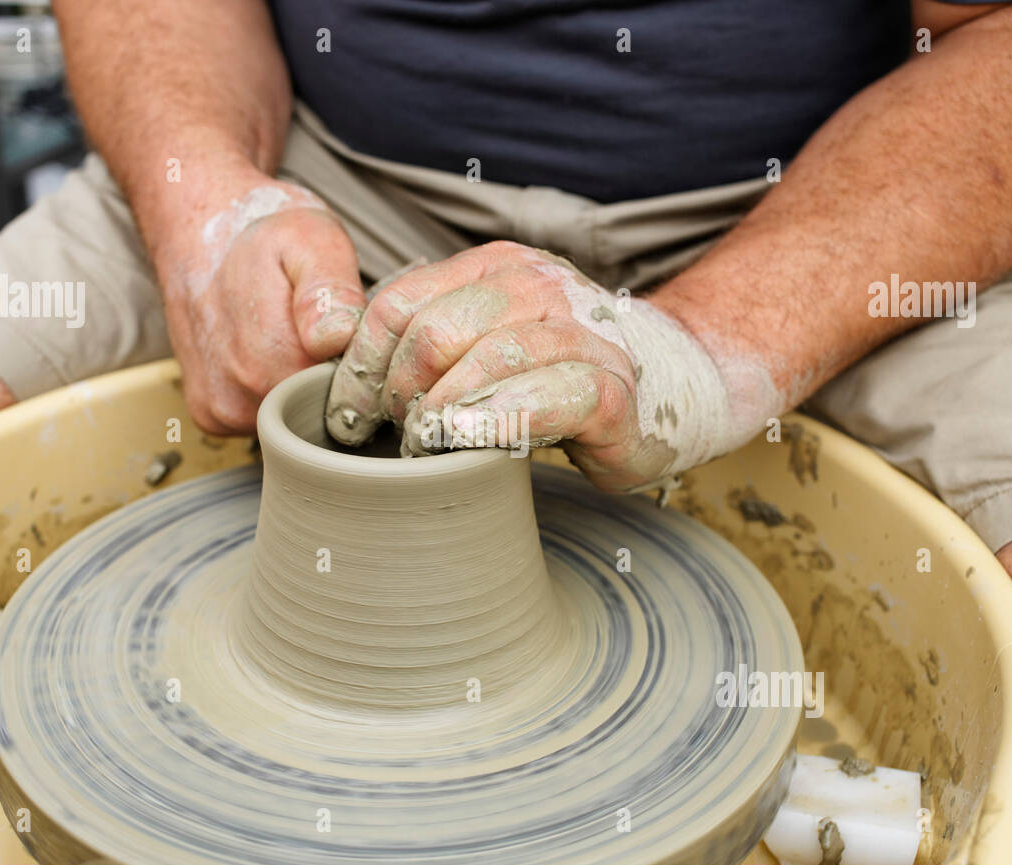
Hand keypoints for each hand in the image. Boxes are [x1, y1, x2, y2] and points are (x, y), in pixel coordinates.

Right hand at [157, 170, 364, 433]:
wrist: (197, 233)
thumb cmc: (259, 235)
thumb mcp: (311, 240)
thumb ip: (330, 290)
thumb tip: (336, 338)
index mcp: (274, 360)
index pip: (346, 396)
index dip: (357, 367)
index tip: (346, 332)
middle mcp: (242, 396)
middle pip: (317, 412)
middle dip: (328, 377)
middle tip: (317, 330)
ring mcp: (222, 412)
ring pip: (289, 419)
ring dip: (297, 384)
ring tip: (286, 337)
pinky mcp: (211, 416)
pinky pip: (259, 420)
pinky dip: (269, 392)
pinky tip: (264, 353)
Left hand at [324, 241, 771, 491]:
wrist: (669, 386)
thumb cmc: (559, 376)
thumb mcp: (490, 341)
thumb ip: (433, 341)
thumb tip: (342, 369)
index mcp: (496, 269)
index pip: (399, 304)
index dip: (360, 365)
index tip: (347, 418)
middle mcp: (538, 286)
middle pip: (434, 332)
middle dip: (399, 393)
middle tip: (398, 438)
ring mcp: (580, 333)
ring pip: (488, 359)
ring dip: (441, 413)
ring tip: (428, 448)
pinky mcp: (611, 388)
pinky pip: (549, 397)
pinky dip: (499, 421)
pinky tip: (468, 442)